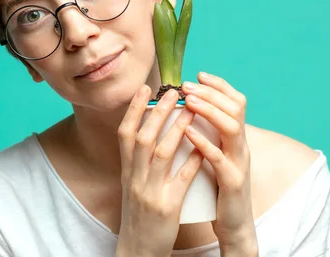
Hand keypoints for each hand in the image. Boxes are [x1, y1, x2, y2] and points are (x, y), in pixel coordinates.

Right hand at [116, 85, 204, 256]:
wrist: (137, 251)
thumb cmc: (138, 216)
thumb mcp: (132, 186)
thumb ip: (139, 162)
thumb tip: (152, 133)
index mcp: (126, 172)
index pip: (125, 134)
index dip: (133, 109)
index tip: (145, 88)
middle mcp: (134, 179)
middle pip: (143, 138)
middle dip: (157, 112)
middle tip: (173, 92)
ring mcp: (150, 192)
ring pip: (161, 154)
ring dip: (176, 130)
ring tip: (190, 111)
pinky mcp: (167, 207)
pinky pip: (182, 180)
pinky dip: (192, 162)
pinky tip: (204, 148)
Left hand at [181, 72, 256, 252]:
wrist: (235, 225)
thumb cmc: (219, 188)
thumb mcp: (217, 155)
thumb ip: (210, 134)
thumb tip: (190, 110)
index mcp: (236, 138)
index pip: (235, 102)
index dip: (219, 86)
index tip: (199, 74)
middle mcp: (241, 146)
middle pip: (235, 108)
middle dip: (211, 93)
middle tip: (187, 85)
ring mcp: (239, 163)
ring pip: (232, 128)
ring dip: (209, 111)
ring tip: (188, 101)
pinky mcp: (232, 183)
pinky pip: (220, 159)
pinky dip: (204, 143)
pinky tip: (188, 133)